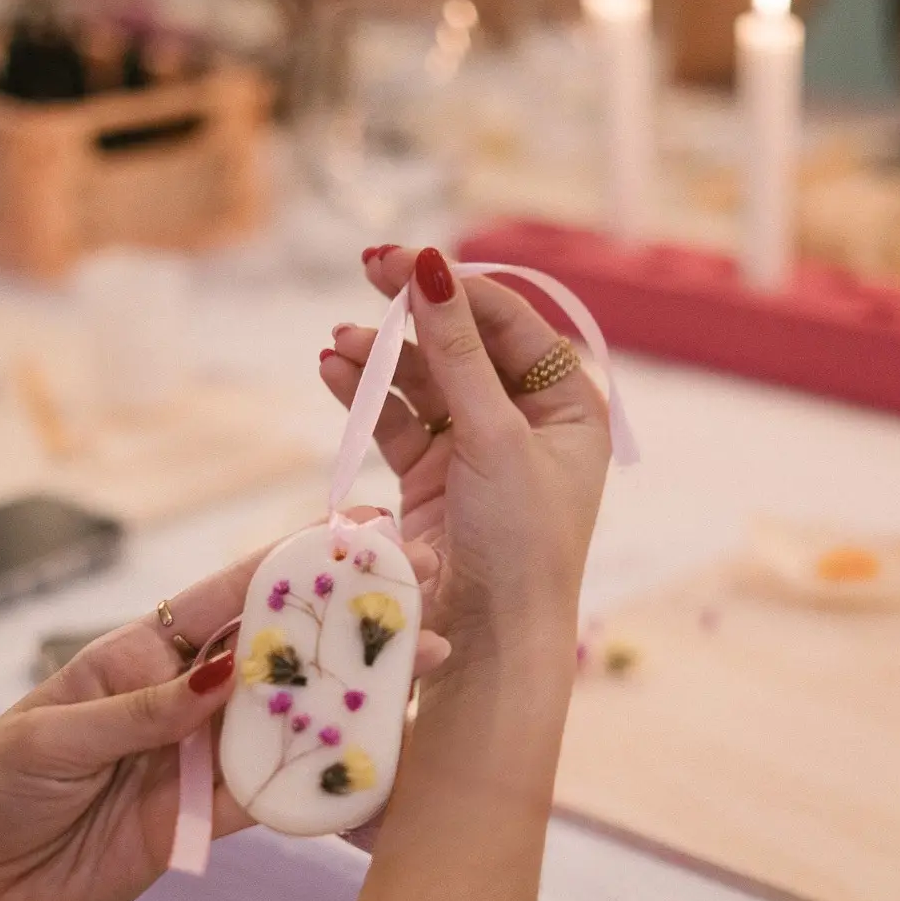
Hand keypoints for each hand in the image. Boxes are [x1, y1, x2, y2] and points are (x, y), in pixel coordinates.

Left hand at [0, 517, 447, 900]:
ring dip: (352, 694)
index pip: (228, 597)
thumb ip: (145, 710)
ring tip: (418, 666)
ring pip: (290, 717)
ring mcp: (202, 755)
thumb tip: (229, 674)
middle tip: (420, 591)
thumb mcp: (52, 737)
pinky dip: (320, 777)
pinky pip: (274, 792)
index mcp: (142, 652)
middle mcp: (185, 695)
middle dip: (345, 621)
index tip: (355, 532)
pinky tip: (373, 754)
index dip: (292, 562)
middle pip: (278, 652)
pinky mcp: (209, 816)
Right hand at [321, 246, 611, 651]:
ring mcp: (476, 449)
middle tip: (364, 275)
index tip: (401, 260)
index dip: (455, 287)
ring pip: (422, 381)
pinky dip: (366, 397)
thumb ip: (459, 354)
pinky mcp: (433, 477)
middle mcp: (524, 420)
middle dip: (411, 317)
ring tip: (338, 344)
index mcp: (566, 404)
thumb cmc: (520, 541)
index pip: (508, 322)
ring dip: (380, 358)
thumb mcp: (495, 438)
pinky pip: (396, 421)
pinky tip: (333, 372)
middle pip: (461, 345)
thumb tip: (430, 268)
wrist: (491, 640)